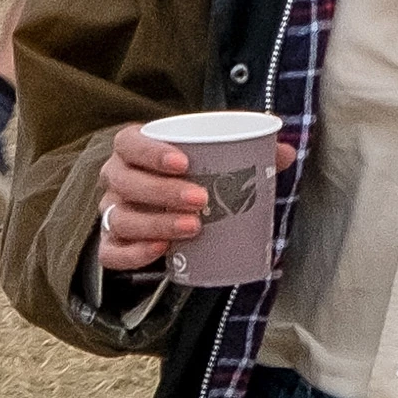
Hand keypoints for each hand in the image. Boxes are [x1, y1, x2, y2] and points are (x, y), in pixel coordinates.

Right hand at [96, 123, 282, 273]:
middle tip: (201, 200)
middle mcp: (116, 179)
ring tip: (192, 228)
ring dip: (155, 223)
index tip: (185, 163)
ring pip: (121, 218)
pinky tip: (160, 250)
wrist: (171, 208)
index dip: (151, 152)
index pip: (129, 143)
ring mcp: (111, 212)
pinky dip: (133, 254)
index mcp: (132, 150)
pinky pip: (111, 253)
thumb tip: (286, 151)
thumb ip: (249, 152)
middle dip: (163, 191)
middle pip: (126, 182)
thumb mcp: (214, 162)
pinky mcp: (112, 244)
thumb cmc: (191, 178)